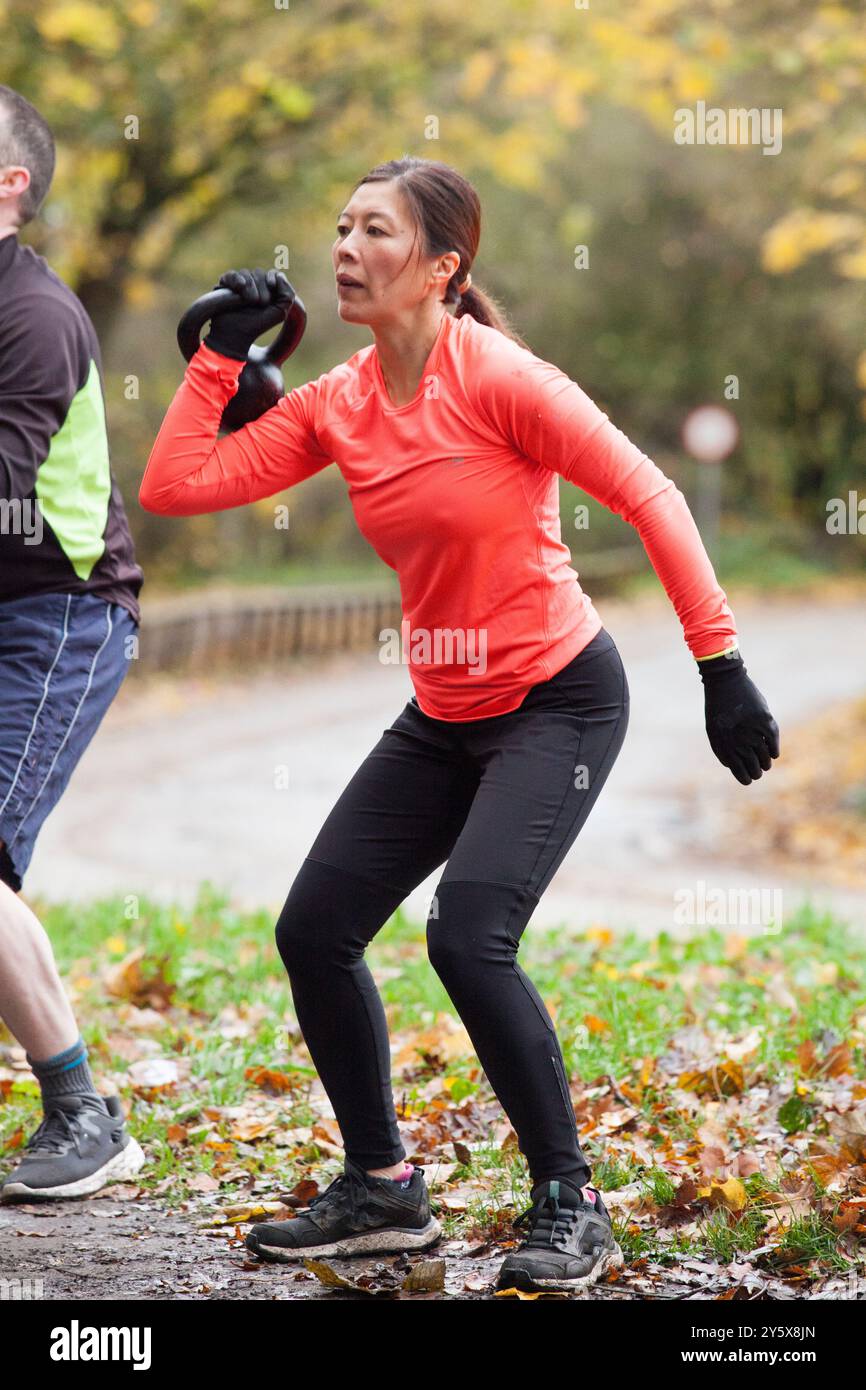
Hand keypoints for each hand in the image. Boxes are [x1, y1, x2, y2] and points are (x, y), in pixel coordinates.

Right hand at [203, 268, 295, 361]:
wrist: (236, 334)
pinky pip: (232, 274)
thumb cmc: (258, 325)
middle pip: (259, 273)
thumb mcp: (280, 312)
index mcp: (266, 290)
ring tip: (249, 301)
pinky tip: (240, 286)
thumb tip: (280, 275)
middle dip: (262, 287)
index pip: (272, 274)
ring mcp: (237, 284)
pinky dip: (236, 279)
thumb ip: (288, 295)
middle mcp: (252, 285)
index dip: (273, 278)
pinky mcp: (224, 285)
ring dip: (250, 287)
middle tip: (258, 303)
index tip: (272, 287)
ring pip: (246, 273)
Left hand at [698, 650, 779, 784]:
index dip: (744, 778)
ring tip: (765, 764)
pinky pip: (773, 741)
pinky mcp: (764, 720)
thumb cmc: (718, 707)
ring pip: (764, 756)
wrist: (725, 682)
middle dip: (757, 772)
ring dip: (766, 763)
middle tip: (759, 773)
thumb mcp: (714, 730)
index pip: (737, 769)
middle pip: (753, 766)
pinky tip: (773, 753)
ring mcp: (752, 730)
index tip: (749, 780)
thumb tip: (733, 767)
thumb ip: (723, 748)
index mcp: (723, 744)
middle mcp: (738, 740)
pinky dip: (774, 749)